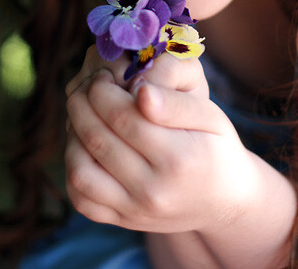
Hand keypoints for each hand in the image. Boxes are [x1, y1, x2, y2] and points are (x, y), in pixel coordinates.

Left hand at [64, 46, 259, 232]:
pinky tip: (85, 145)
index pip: (124, 118)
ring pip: (81, 172)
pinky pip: (82, 198)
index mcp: (179, 158)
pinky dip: (73, 168)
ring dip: (72, 136)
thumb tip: (141, 90)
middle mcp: (154, 189)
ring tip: (83, 114)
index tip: (104, 75)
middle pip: (98, 140)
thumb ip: (176, 104)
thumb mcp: (212, 118)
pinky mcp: (122, 221)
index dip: (104, 92)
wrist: (225, 200)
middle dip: (83, 105)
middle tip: (87, 87)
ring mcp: (135, 210)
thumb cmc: (218, 149)